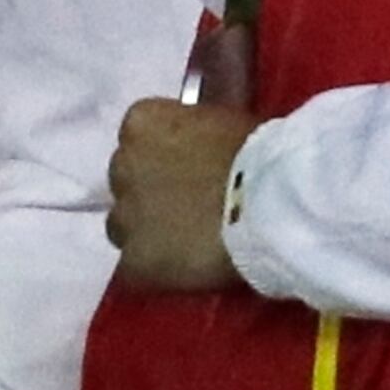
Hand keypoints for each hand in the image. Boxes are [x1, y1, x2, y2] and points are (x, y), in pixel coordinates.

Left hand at [107, 97, 254, 288]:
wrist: (268, 202)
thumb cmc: (257, 152)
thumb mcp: (221, 121)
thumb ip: (195, 131)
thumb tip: (198, 144)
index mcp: (141, 122)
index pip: (139, 138)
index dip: (165, 155)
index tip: (189, 168)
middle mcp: (121, 164)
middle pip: (127, 180)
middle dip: (151, 191)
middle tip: (188, 204)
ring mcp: (124, 216)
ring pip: (124, 224)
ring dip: (147, 229)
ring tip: (185, 241)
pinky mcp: (133, 261)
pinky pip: (135, 267)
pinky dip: (155, 268)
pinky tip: (183, 269)